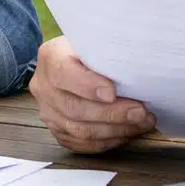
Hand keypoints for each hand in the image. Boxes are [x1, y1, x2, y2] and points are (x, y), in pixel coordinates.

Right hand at [30, 37, 154, 152]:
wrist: (75, 62)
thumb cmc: (92, 50)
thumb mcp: (96, 41)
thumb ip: (107, 54)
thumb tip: (137, 72)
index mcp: (51, 57)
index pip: (63, 73)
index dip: (88, 86)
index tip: (112, 93)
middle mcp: (43, 86)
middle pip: (75, 108)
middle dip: (112, 113)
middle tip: (141, 112)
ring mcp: (48, 112)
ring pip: (80, 131)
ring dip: (116, 130)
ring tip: (141, 123)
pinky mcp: (57, 131)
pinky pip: (82, 144)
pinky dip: (108, 141)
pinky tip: (128, 133)